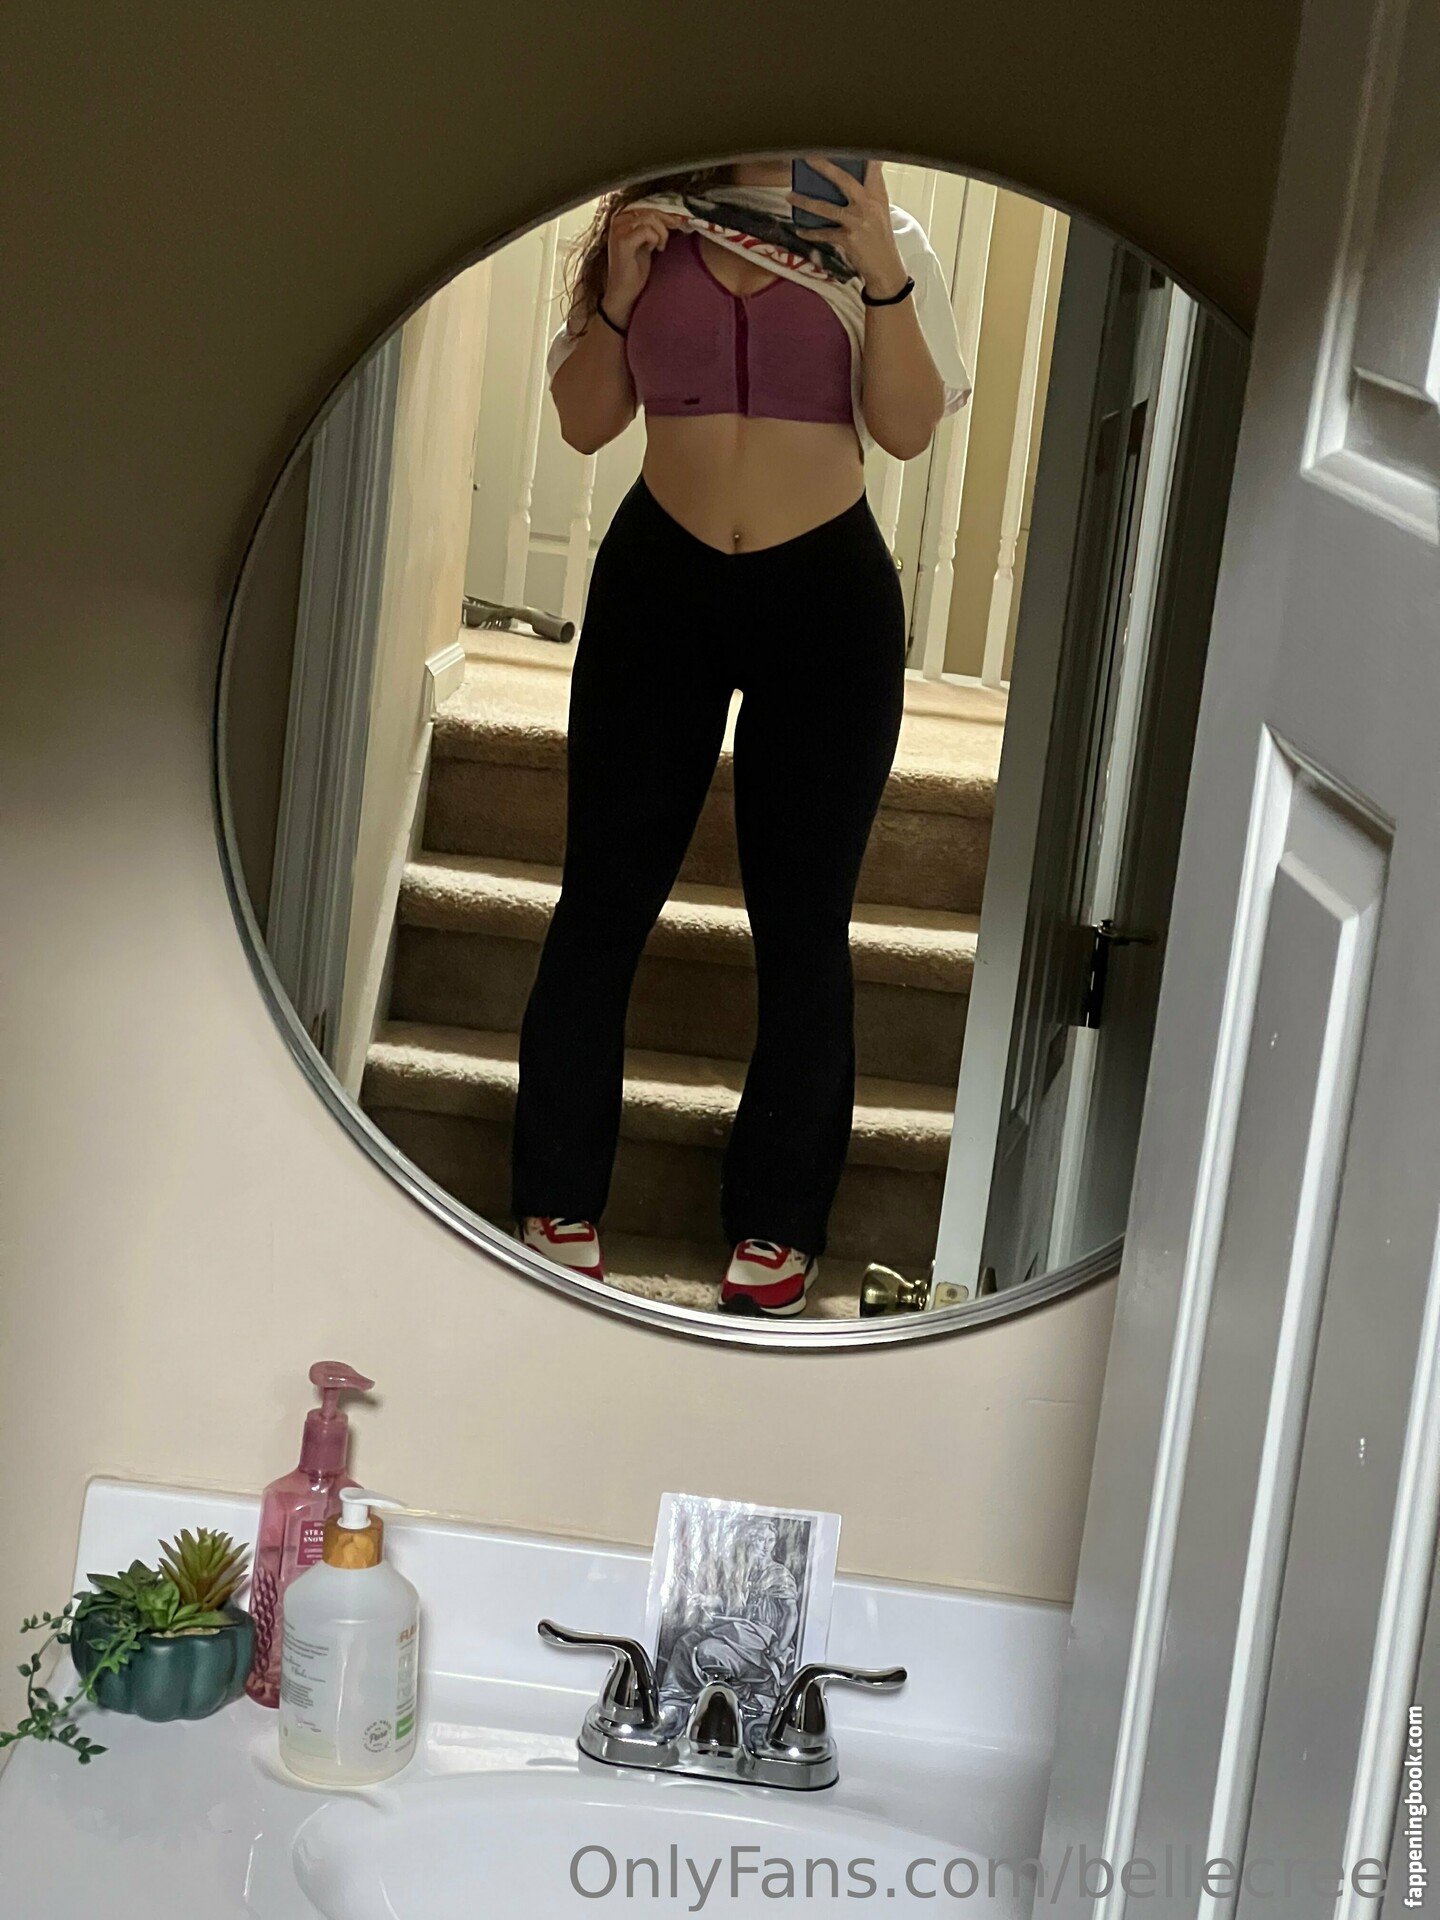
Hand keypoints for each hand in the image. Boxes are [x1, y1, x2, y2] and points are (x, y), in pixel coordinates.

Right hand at [604, 205, 687, 323]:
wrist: (624, 292)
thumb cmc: (635, 269)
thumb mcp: (646, 242)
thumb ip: (653, 227)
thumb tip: (673, 216)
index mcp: (622, 217)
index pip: (647, 206)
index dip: (665, 213)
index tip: (679, 221)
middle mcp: (618, 220)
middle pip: (650, 210)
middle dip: (666, 222)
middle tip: (673, 234)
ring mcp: (619, 230)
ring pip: (650, 218)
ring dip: (662, 233)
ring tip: (660, 246)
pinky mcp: (623, 241)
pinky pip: (647, 231)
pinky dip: (655, 239)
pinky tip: (654, 250)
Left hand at [788, 159, 907, 297]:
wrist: (886, 267)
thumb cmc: (879, 236)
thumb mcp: (879, 210)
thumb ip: (868, 191)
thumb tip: (848, 175)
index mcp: (877, 194)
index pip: (873, 166)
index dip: (864, 150)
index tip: (850, 135)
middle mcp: (868, 204)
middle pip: (844, 179)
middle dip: (824, 166)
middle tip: (807, 155)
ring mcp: (858, 221)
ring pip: (827, 208)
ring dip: (805, 201)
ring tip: (789, 195)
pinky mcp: (849, 239)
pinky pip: (824, 234)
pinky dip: (810, 233)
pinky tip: (799, 230)